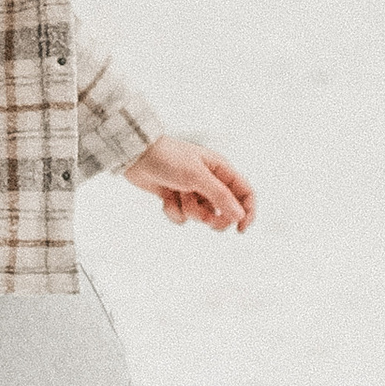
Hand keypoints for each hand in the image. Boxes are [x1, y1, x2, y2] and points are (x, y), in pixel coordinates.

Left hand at [123, 136, 254, 231]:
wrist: (137, 155)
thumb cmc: (169, 159)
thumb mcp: (197, 177)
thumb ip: (220, 196)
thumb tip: (240, 215)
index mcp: (221, 170)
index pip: (245, 193)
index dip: (247, 212)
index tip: (240, 230)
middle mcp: (210, 181)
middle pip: (225, 211)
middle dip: (213, 218)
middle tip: (205, 219)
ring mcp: (193, 191)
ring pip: (201, 216)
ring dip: (188, 210)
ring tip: (178, 195)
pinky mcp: (176, 198)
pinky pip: (182, 216)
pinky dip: (173, 210)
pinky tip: (164, 197)